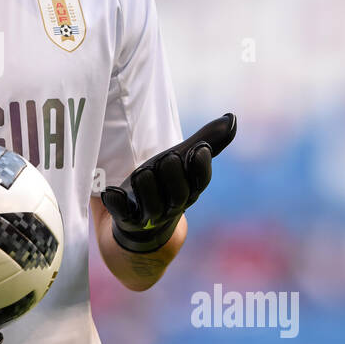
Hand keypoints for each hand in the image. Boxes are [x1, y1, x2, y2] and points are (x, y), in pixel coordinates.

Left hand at [100, 113, 236, 253]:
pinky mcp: (126, 220)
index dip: (201, 167)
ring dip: (147, 187)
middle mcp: (172, 206)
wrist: (142, 225)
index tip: (199, 148)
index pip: (201, 182)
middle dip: (173, 174)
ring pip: (152, 206)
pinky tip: (111, 192)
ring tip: (143, 172)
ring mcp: (149, 216)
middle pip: (179, 194)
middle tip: (167, 157)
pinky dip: (116, 203)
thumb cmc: (165, 184)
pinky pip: (122, 215)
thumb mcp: (183, 160)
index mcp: (189, 191)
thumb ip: (206, 141)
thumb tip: (232, 118)